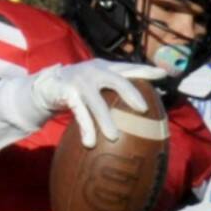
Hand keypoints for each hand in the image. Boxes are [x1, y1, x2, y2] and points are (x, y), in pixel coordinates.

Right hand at [31, 59, 166, 147]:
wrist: (47, 86)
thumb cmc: (79, 88)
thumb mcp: (97, 85)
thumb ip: (114, 91)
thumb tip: (141, 111)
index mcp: (106, 68)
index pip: (129, 68)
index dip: (146, 70)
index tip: (163, 74)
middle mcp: (95, 71)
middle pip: (118, 80)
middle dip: (131, 93)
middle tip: (143, 109)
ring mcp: (81, 81)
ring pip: (97, 102)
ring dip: (105, 120)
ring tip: (114, 137)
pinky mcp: (68, 92)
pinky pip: (79, 113)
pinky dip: (85, 128)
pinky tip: (90, 142)